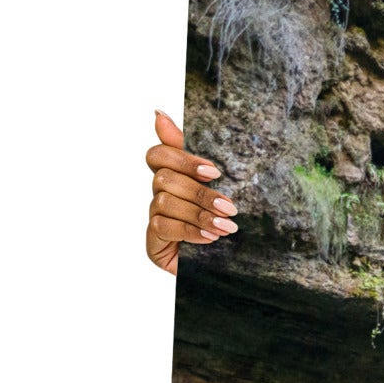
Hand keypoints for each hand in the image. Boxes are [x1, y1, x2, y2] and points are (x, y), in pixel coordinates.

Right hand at [145, 110, 235, 275]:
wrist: (225, 269)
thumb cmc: (220, 226)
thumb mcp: (217, 191)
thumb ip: (194, 158)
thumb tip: (158, 113)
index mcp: (173, 179)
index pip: (158, 155)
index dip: (182, 158)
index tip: (213, 171)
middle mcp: (159, 196)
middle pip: (164, 178)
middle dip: (200, 192)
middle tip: (230, 207)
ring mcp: (154, 218)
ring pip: (165, 202)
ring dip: (199, 213)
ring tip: (226, 227)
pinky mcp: (153, 242)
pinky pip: (163, 226)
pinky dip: (190, 230)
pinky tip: (209, 238)